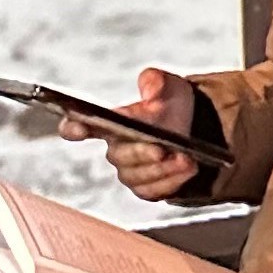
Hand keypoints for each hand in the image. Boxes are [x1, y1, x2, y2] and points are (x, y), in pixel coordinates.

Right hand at [56, 67, 204, 201]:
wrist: (199, 128)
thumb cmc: (172, 105)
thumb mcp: (168, 87)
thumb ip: (156, 82)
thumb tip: (152, 83)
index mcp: (108, 122)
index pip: (78, 125)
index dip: (73, 127)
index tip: (78, 127)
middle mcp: (115, 150)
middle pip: (117, 155)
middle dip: (140, 152)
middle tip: (160, 149)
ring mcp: (130, 172)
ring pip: (136, 176)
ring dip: (162, 169)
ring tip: (185, 159)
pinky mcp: (147, 188)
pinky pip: (153, 190)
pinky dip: (171, 181)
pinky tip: (188, 170)